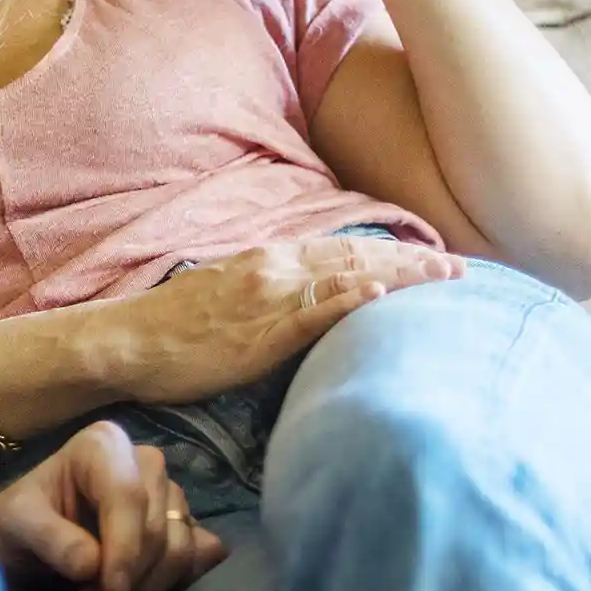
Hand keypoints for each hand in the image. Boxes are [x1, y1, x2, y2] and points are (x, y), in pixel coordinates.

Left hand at [0, 421, 225, 590]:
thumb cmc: (20, 522)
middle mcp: (145, 464)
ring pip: (181, 550)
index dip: (124, 548)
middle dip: (128, 578)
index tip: (109, 589)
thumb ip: (49, 538)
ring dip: (146, 589)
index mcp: (104, 445)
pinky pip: (198, 561)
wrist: (28, 542)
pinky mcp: (184, 528)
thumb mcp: (17, 523)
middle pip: (158, 529)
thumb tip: (91, 563)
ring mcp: (170, 497)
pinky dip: (169, 586)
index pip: (128, 496)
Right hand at [106, 234, 463, 405]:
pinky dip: (347, 299)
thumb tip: (306, 301)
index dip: (392, 250)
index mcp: (266, 259)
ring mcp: (267, 298)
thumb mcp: (226, 296)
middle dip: (412, 260)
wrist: (128, 342)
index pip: (342, 248)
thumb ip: (269, 292)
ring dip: (399, 275)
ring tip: (443, 276)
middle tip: (461, 267)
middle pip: (355, 256)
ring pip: (344, 277)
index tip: (433, 256)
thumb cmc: (172, 327)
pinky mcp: (259, 333)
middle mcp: (273, 268)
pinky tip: (378, 293)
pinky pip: (310, 313)